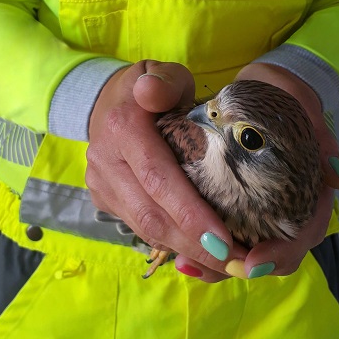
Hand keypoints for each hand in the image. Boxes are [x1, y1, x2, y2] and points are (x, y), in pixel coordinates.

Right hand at [86, 60, 243, 273]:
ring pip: (145, 229)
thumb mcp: (162, 74)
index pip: (158, 179)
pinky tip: (203, 253)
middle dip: (195, 244)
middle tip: (238, 263)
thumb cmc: (150, 87)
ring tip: (228, 263)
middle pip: (152, 215)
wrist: (106, 101)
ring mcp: (101, 185)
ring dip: (187, 251)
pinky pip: (140, 228)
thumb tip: (152, 91)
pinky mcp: (104, 200)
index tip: (225, 241)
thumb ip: (164, 81)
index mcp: (122, 128)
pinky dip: (174, 244)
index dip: (190, 213)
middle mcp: (105, 161)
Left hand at [174, 62, 338, 281]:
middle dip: (245, 267)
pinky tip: (183, 256)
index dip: (281, 252)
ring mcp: (262, 212)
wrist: (268, 88)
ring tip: (190, 264)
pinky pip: (225, 239)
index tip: (255, 261)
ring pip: (247, 254)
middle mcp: (288, 209)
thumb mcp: (306, 111)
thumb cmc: (287, 99)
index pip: (302, 235)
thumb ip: (322, 141)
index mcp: (309, 193)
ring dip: (221, 266)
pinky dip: (207, 252)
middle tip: (217, 267)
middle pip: (274, 255)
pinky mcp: (237, 208)